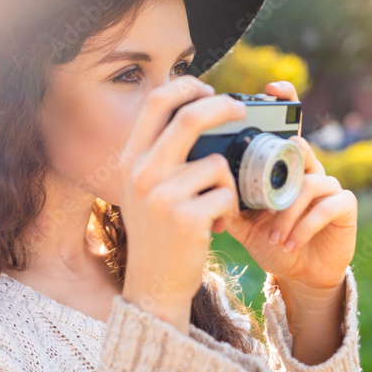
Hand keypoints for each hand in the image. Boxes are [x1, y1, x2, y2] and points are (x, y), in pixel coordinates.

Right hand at [118, 75, 245, 334]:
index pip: (156, 101)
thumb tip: (198, 112)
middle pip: (190, 117)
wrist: (153, 286)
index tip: (208, 89)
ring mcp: (162, 195)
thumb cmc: (158, 235)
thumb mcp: (143, 191)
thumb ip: (159, 155)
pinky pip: (227, 195)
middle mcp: (141, 173)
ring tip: (218, 206)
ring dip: (229, 183)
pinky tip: (216, 226)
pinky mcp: (186, 218)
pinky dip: (230, 209)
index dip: (186, 86)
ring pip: (217, 163)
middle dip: (223, 106)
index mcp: (130, 160)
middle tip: (241, 109)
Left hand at [222, 81, 355, 325]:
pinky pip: (328, 204)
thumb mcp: (243, 221)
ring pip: (310, 182)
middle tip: (267, 187)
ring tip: (274, 235)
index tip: (270, 88)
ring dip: (288, 212)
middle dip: (284, 165)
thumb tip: (198, 179)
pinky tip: (289, 242)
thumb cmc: (271, 241)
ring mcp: (329, 186)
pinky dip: (305, 225)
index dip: (284, 102)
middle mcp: (308, 169)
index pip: (285, 128)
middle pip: (301, 148)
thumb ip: (228, 199)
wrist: (299, 274)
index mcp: (283, 167)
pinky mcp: (345, 206)